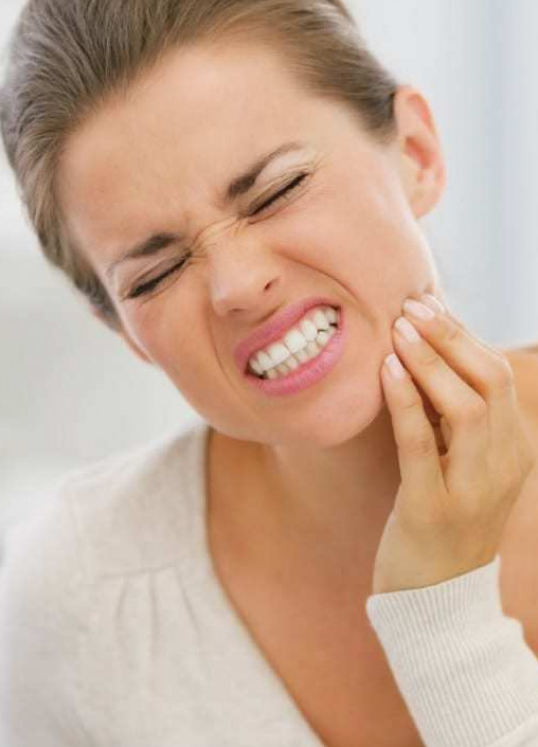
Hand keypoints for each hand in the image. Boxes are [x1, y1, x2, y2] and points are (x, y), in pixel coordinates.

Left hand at [372, 291, 536, 594]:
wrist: (435, 599)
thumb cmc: (440, 517)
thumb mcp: (460, 462)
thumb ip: (451, 415)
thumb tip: (422, 349)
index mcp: (515, 449)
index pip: (498, 375)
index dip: (462, 334)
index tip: (426, 303)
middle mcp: (504, 465)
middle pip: (489, 382)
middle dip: (449, 337)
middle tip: (411, 305)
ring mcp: (473, 489)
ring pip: (464, 408)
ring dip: (429, 361)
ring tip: (396, 329)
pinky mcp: (433, 509)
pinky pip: (422, 444)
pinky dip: (406, 401)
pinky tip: (388, 370)